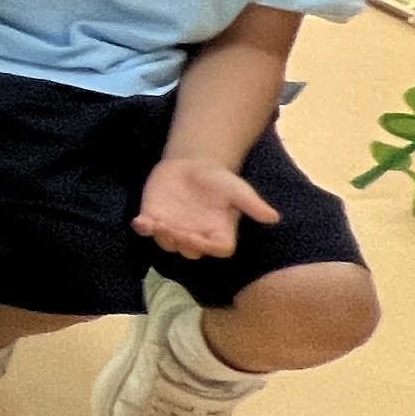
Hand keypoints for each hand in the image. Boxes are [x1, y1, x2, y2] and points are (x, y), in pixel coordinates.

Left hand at [138, 155, 277, 258]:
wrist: (191, 166)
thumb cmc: (218, 180)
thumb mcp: (237, 189)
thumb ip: (252, 204)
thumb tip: (274, 217)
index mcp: (219, 233)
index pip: (218, 249)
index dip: (209, 247)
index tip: (201, 238)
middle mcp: (196, 236)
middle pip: (190, 250)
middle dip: (183, 242)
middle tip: (176, 230)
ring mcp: (174, 230)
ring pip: (168, 243)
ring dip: (163, 236)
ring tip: (158, 224)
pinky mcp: (154, 219)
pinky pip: (146, 229)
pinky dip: (142, 227)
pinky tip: (140, 221)